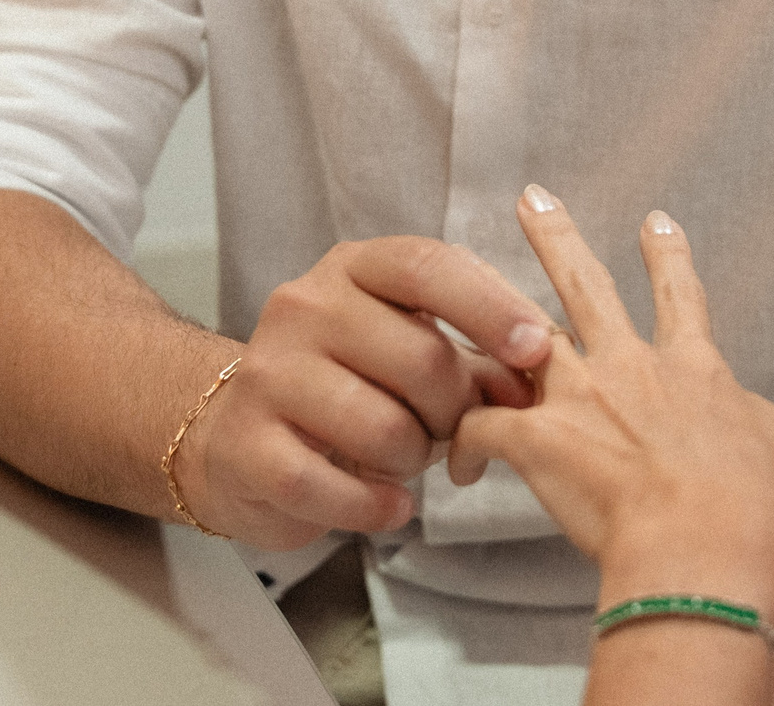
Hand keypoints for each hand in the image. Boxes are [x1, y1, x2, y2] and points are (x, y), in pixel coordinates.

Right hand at [182, 236, 555, 548]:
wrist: (235, 437)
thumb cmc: (347, 387)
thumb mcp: (410, 351)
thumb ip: (477, 358)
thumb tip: (538, 378)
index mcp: (354, 268)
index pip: (429, 266)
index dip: (491, 307)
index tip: (538, 348)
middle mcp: (304, 306)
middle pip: (420, 357)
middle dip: (457, 410)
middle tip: (451, 431)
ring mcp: (268, 373)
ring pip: (383, 428)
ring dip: (414, 460)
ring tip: (405, 460)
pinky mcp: (246, 444)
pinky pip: (334, 488)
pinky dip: (376, 507)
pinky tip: (388, 505)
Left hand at [449, 186, 773, 608]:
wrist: (708, 561)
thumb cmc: (765, 519)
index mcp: (695, 370)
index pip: (681, 294)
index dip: (668, 255)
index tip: (656, 220)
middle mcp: (633, 369)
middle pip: (585, 287)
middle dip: (557, 238)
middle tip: (532, 198)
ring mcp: (582, 402)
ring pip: (518, 338)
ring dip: (483, 315)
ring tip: (448, 294)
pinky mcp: (541, 443)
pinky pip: (485, 427)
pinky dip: (465, 439)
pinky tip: (455, 458)